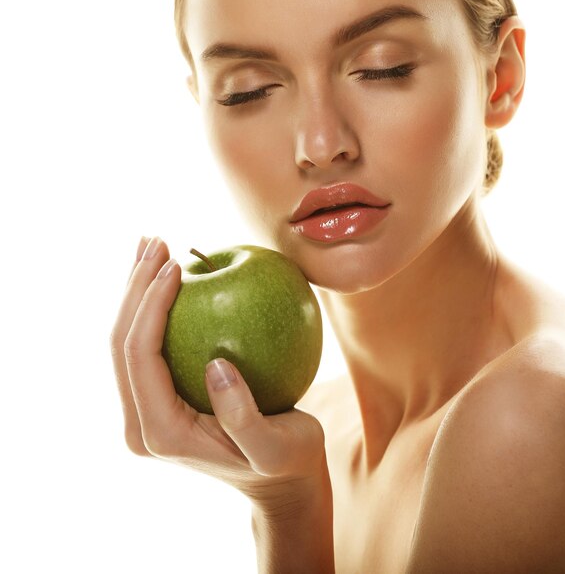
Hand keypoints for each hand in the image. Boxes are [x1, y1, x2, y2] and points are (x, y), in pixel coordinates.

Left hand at [110, 236, 328, 505]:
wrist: (280, 482)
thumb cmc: (286, 461)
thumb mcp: (276, 448)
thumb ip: (244, 419)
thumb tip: (216, 364)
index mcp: (161, 432)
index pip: (140, 356)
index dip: (151, 304)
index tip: (177, 264)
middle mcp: (141, 423)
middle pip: (121, 343)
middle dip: (135, 287)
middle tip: (155, 240)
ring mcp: (145, 411)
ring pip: (126, 340)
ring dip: (136, 291)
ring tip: (150, 246)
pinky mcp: (158, 399)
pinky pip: (146, 345)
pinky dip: (151, 306)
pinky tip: (164, 276)